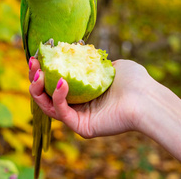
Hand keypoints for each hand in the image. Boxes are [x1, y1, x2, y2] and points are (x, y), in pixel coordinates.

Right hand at [28, 58, 152, 137]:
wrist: (147, 99)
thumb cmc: (135, 81)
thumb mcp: (111, 65)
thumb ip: (95, 61)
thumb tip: (83, 54)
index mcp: (85, 91)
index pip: (57, 81)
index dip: (45, 69)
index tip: (38, 55)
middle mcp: (80, 105)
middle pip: (48, 94)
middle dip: (36, 78)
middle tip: (33, 63)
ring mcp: (80, 117)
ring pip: (49, 106)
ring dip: (39, 89)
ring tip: (39, 73)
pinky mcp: (82, 126)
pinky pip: (63, 112)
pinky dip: (58, 97)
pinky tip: (61, 81)